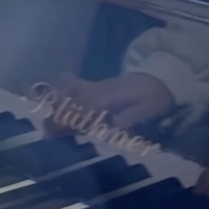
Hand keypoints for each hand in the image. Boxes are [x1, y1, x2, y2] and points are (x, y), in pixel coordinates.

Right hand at [44, 72, 174, 135]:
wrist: (164, 78)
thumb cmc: (157, 96)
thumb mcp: (150, 109)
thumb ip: (132, 116)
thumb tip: (115, 125)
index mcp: (110, 98)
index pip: (84, 110)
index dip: (68, 121)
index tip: (53, 130)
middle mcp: (101, 90)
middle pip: (74, 103)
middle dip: (59, 115)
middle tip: (44, 129)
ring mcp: (100, 86)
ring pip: (74, 93)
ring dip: (59, 101)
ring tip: (44, 110)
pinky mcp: (102, 86)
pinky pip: (80, 86)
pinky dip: (66, 86)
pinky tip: (57, 87)